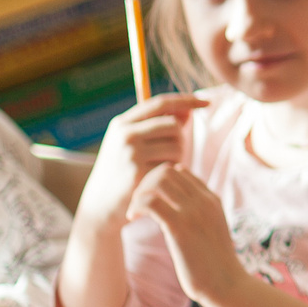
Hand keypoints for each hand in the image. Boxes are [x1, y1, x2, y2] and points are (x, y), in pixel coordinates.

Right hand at [83, 94, 209, 229]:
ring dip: (178, 158)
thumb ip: (156, 126)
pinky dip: (172, 173)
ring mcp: (131, 153)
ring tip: (161, 169)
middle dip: (181, 138)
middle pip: (174, 125)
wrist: (101, 206)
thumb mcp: (131, 144)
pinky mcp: (140, 173)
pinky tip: (158, 181)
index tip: (207, 102)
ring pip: (177, 146)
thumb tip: (187, 110)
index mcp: (122, 123)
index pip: (161, 103)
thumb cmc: (121, 172)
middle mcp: (125, 134)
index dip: (186, 100)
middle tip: (171, 155)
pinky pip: (173, 166)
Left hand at [129, 164, 239, 301]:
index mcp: (211, 200)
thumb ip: (199, 216)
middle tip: (137, 204)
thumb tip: (179, 212)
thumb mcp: (212, 231)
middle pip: (167, 171)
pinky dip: (136, 205)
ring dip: (139, 192)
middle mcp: (203, 200)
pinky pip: (150, 202)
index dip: (158, 181)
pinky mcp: (179, 227)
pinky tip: (133, 218)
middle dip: (146, 183)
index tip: (149, 200)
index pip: (180, 172)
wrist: (227, 284)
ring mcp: (193, 212)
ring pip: (158, 181)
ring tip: (135, 211)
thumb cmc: (216, 264)